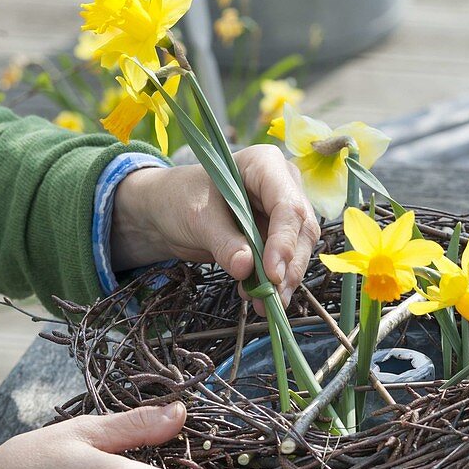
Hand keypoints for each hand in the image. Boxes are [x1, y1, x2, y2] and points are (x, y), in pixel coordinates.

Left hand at [111, 145, 320, 310]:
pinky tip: (258, 299)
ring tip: (261, 304)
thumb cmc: (180, 199)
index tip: (272, 274)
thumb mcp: (197, 218)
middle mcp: (283, 185)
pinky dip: (274, 283)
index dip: (283, 241)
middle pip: (300, 229)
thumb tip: (245, 268)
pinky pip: (285, 261)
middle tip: (271, 298)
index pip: (288, 205)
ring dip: (283, 280)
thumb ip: (223, 242)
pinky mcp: (277, 236)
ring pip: (298, 249)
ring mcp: (282, 212)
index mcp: (265, 165)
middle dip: (288, 267)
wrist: (168, 210)